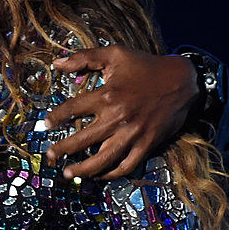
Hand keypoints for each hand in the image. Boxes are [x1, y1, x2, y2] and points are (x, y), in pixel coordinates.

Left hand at [44, 46, 197, 178]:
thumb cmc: (146, 66)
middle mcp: (118, 118)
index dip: (56, 117)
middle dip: (63, 150)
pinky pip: (127, 166)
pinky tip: (100, 175)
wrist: (183, 81)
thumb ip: (84, 57)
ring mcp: (133, 134)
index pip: (73, 109)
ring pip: (103, 160)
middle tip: (50, 156)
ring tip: (69, 174)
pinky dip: (112, 173)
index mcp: (107, 95)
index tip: (45, 124)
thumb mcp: (115, 54)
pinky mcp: (147, 145)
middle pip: (83, 140)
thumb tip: (56, 63)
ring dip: (83, 170)